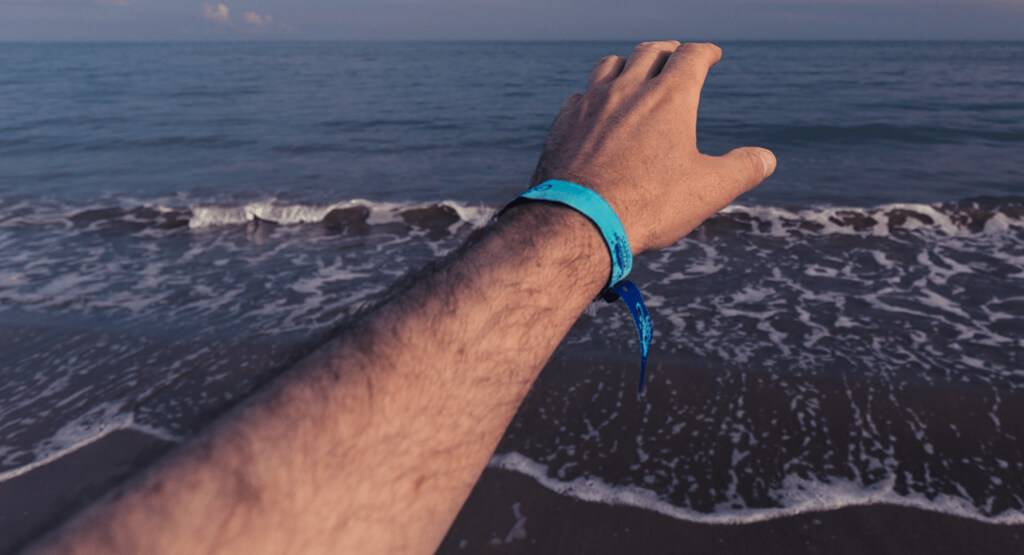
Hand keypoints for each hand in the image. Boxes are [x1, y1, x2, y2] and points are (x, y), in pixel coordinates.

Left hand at [531, 40, 775, 252]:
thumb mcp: (708, 190)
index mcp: (670, 97)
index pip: (692, 56)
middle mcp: (629, 89)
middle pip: (650, 52)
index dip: (705, 52)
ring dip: (628, 63)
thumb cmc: (648, 205)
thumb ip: (743, 170)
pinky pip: (580, 95)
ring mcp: (592, 103)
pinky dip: (594, 94)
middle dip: (668, 50)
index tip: (711, 54)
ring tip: (634, 71)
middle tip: (676, 55)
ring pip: (611, 65)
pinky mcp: (565, 122)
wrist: (580, 222)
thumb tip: (766, 158)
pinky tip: (596, 107)